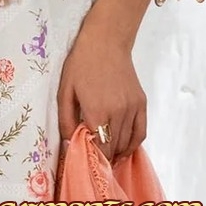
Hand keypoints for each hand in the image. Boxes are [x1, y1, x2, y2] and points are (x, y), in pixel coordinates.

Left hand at [56, 24, 146, 160]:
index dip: (93, 158)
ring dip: (117, 153)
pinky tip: (124, 151)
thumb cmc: (81, 64)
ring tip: (107, 160)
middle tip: (95, 163)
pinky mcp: (141, 103)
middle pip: (113, 147)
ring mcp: (133, 108)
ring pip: (127, 143)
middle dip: (104, 158)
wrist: (106, 41)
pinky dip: (133, 145)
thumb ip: (66, 120)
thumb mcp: (65, 91)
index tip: (87, 163)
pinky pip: (140, 132)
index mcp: (97, 110)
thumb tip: (69, 143)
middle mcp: (118, 112)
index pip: (99, 147)